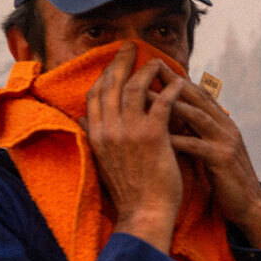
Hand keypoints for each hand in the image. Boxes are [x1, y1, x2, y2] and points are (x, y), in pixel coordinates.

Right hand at [84, 42, 184, 251]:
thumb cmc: (128, 191)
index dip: (105, 74)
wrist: (144, 213)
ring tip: (158, 60)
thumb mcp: (101, 161)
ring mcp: (129, 132)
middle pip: (111, 85)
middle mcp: (108, 129)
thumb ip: (93, 137)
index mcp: (96, 135)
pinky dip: (170, 89)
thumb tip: (81, 119)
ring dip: (147, 71)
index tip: (114, 62)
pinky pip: (161, 103)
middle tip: (131, 46)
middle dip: (121, 62)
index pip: (95, 95)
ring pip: (134, 89)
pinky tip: (180, 81)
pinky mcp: (152, 137)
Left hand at [158, 68, 260, 248]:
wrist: (250, 205)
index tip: (153, 66)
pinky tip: (156, 135)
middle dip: (172, 82)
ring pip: (196, 116)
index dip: (177, 79)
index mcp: (224, 123)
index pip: (199, 94)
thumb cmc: (226, 179)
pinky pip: (196, 145)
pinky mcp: (223, 160)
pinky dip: (176, 139)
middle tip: (148, 68)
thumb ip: (199, 132)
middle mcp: (227, 127)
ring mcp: (227, 142)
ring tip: (144, 96)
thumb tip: (174, 118)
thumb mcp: (213, 149)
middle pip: (198, 97)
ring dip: (170, 104)